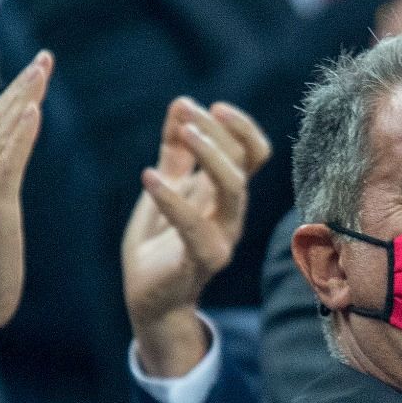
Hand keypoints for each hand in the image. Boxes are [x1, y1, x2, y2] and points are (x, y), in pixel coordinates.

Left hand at [124, 98, 269, 377]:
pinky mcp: (200, 261)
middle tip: (189, 112)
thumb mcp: (165, 187)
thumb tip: (181, 104)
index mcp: (225, 195)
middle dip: (219, 132)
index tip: (213, 106)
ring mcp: (221, 237)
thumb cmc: (160, 243)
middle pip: (243, 164)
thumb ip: (174, 152)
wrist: (150, 299)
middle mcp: (231, 213)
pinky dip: (173, 199)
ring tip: (183, 132)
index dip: (242, 127)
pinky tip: (148, 176)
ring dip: (211, 156)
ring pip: (233, 189)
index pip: (254, 154)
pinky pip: (195, 226)